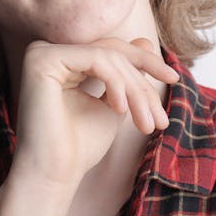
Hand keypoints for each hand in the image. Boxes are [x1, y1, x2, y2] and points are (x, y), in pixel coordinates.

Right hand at [10, 37, 179, 191]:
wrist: (54, 175)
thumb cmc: (79, 147)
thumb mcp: (114, 103)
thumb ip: (126, 74)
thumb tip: (147, 40)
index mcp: (62, 60)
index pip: (111, 50)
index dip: (145, 62)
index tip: (174, 79)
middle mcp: (46, 51)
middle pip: (112, 51)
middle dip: (142, 82)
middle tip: (161, 118)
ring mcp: (41, 52)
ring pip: (107, 56)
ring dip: (134, 89)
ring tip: (145, 123)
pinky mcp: (41, 59)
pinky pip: (95, 59)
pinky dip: (115, 83)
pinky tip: (121, 109)